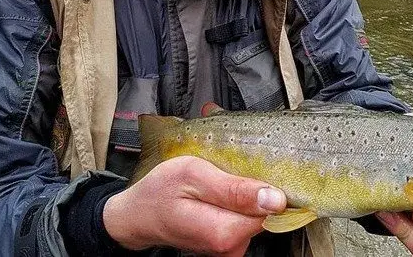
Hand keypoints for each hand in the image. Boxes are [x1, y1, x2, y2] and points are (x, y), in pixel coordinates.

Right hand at [103, 155, 285, 255]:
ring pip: (255, 212)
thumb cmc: (158, 192)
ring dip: (243, 191)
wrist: (137, 214)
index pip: (271, 209)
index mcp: (224, 232)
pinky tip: (218, 188)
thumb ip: (234, 188)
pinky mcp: (227, 241)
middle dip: (253, 185)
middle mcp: (230, 246)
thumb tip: (275, 199)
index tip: (248, 166)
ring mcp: (228, 246)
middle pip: (265, 212)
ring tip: (218, 177)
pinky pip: (244, 216)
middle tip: (226, 167)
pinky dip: (236, 199)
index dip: (265, 183)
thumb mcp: (193, 174)